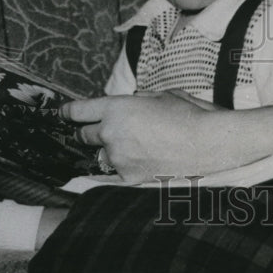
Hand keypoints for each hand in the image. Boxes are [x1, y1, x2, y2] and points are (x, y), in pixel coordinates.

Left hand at [60, 92, 235, 182]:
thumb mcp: (160, 95)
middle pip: (84, 135)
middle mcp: (111, 133)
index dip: (69, 112)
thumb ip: (136, 100)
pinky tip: (147, 159)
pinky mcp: (128, 177)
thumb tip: (127, 105)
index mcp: (116, 108)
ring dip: (112, 150)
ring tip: (139, 146)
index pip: (78, 111)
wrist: (208, 143)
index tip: (64, 113)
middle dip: (91, 131)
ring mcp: (118, 158)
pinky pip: (118, 170)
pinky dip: (127, 165)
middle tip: (107, 130)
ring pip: (103, 154)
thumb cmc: (189, 113)